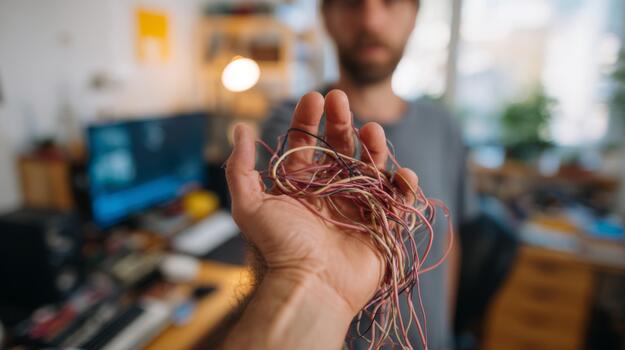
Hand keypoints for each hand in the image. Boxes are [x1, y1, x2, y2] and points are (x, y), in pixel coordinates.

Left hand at [226, 90, 418, 316]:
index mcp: (301, 185)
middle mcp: (329, 191)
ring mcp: (357, 206)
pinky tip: (402, 174)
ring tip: (373, 130)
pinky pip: (397, 199)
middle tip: (341, 98)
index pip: (306, 143)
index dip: (309, 118)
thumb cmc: (280, 248)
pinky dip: (404, 186)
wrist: (311, 286)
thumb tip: (240, 129)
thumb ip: (240, 168)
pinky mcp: (381, 224)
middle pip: (340, 147)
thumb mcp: (250, 206)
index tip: (315, 96)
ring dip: (374, 146)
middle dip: (342, 121)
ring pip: (371, 166)